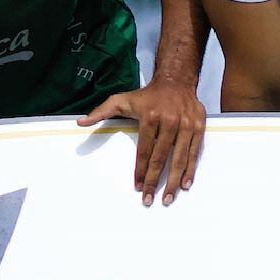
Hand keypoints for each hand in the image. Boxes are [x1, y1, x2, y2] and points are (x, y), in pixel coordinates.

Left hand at [80, 78, 204, 205]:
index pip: (144, 150)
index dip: (140, 171)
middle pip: (161, 157)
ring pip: (179, 158)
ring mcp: (186, 124)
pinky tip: (185, 184)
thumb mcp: (121, 100)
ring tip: (166, 198)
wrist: (176, 80)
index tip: (137, 187)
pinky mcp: (198, 126)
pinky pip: (194, 152)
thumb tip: (81, 122)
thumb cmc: (147, 95)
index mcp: (150, 116)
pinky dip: (190, 169)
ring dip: (173, 181)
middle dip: (154, 181)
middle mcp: (169, 120)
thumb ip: (101, 112)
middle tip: (149, 199)